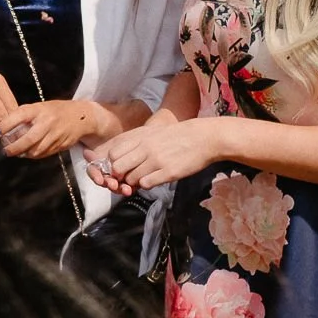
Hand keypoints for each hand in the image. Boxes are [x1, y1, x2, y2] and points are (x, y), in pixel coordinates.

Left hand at [0, 99, 109, 159]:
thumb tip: (3, 128)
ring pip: (35, 150)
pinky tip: (29, 152)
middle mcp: (47, 122)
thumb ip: (23, 116)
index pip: (17, 117)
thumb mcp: (38, 108)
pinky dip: (34, 155)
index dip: (4, 126)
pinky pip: (44, 154)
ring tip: (17, 152)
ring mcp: (55, 134)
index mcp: (38, 109)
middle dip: (14, 148)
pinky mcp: (60, 144)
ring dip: (24, 153)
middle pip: (28, 139)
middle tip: (6, 150)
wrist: (81, 116)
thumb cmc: (54, 111)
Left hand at [88, 116, 226, 194]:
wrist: (205, 138)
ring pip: (130, 178)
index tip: (119, 168)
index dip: (112, 164)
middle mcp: (146, 148)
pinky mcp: (168, 172)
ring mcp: (157, 160)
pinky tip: (154, 179)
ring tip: (143, 178)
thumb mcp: (153, 132)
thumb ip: (135, 143)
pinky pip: (146, 184)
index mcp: (141, 137)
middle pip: (117, 167)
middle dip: (119, 176)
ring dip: (133, 182)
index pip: (112, 154)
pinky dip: (146, 185)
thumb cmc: (177, 136)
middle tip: (127, 177)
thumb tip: (117, 155)